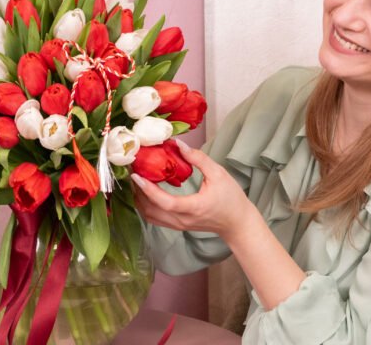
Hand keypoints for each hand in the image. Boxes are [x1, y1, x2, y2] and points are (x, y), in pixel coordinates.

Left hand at [131, 138, 256, 240]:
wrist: (237, 223)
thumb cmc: (231, 198)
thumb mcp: (218, 174)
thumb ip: (198, 159)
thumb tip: (178, 144)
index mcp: (193, 207)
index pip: (164, 202)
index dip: (148, 190)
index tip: (136, 176)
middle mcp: (182, 219)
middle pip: (151, 210)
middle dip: (138, 192)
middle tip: (133, 171)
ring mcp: (178, 225)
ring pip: (150, 216)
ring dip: (140, 200)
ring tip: (137, 181)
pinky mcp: (177, 226)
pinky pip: (155, 218)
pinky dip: (146, 206)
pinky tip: (145, 192)